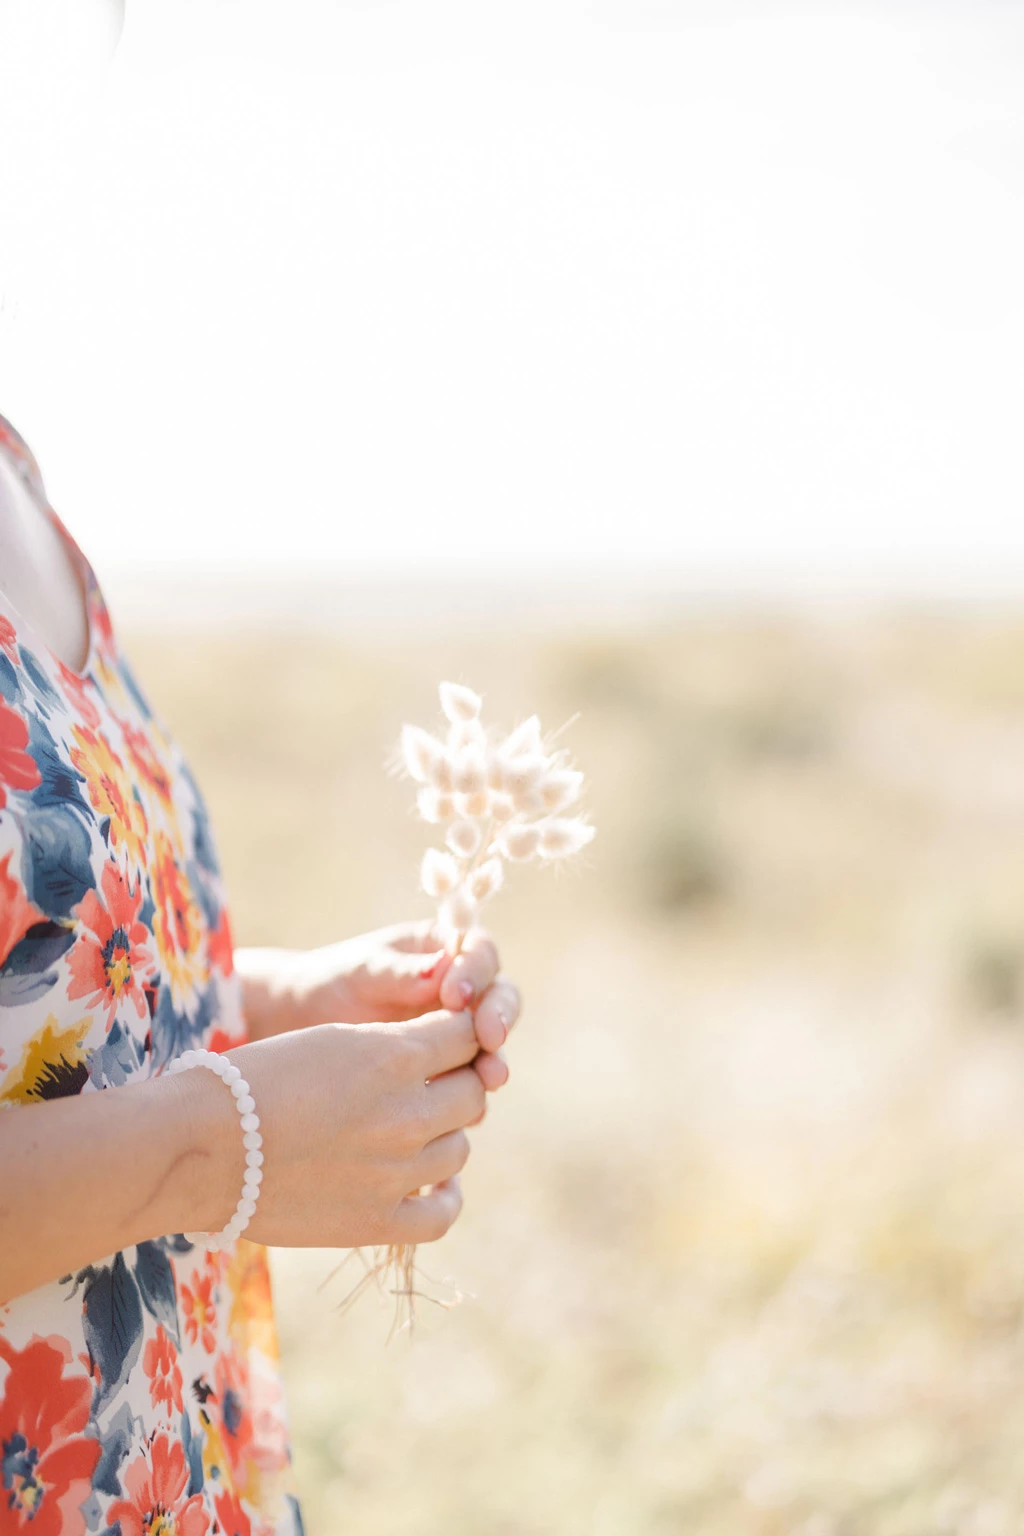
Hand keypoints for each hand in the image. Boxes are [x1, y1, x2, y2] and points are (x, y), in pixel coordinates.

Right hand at [182, 1010, 485, 1247]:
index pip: (466, 1035)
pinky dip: (445, 1195)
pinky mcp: (379, 1221)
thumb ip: (388, 1046)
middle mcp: (407, 1112)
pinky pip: (443, 1213)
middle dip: (457, 1083)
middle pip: (473, 1092)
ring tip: (414, 1132)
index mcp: (395, 1055)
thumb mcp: (328, 1040)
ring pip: (460, 1148)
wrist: (200, 1148)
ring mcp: (397, 1171)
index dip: (460, 1036)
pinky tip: (430, 1184)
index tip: (447, 1043)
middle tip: (432, 1087)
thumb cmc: (252, 1081)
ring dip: (444, 1135)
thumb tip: (432, 1056)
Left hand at [236, 921, 521, 1093]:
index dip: (476, 972)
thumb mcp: (362, 972)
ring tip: (491, 1079)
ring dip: (495, 1059)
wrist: (307, 1023)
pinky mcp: (453, 1069)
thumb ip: (400, 973)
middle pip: (500, 998)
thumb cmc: (335, 982)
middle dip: (500, 1016)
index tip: (455, 995)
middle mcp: (465, 988)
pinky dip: (472, 1095)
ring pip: (493, 1044)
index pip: (480, 952)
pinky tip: (466, 1113)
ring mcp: (462, 1030)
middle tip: (490, 1037)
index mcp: (447, 950)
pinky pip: (472, 1082)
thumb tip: (442, 969)